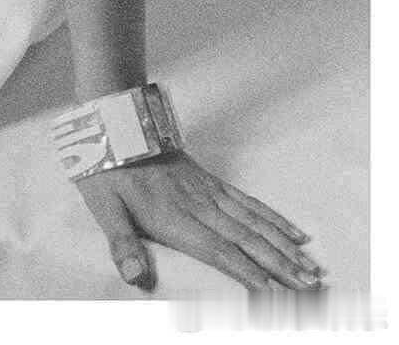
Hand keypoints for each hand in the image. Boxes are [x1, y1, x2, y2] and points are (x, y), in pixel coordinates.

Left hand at [76, 152, 323, 294]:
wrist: (115, 122)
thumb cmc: (107, 169)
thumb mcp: (104, 207)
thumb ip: (121, 243)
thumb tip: (134, 277)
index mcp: (175, 217)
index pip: (219, 251)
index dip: (247, 272)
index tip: (276, 294)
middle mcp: (199, 205)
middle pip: (247, 240)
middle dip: (280, 266)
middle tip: (312, 287)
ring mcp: (208, 191)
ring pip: (254, 222)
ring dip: (284, 247)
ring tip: (312, 268)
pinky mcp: (210, 180)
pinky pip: (249, 201)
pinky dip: (274, 219)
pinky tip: (294, 232)